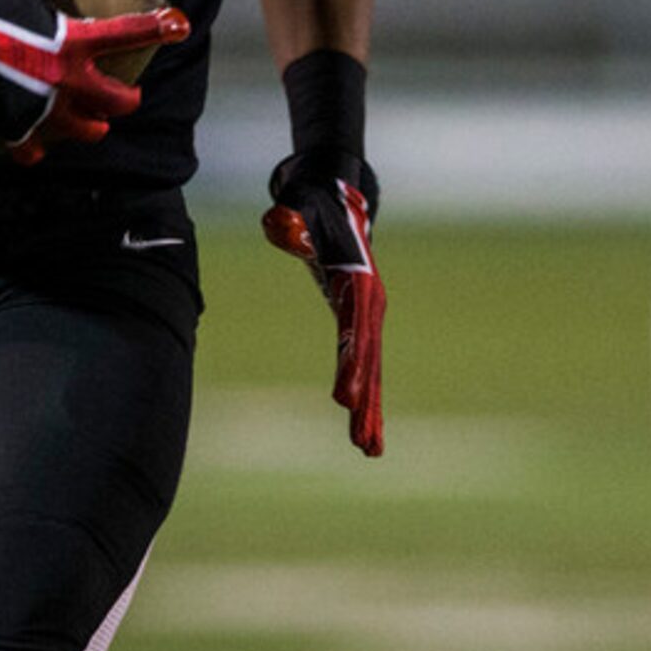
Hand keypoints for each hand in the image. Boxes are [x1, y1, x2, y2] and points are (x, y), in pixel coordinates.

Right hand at [0, 0, 189, 162]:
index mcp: (73, 43)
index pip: (130, 33)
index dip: (161, 27)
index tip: (181, 25)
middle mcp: (66, 83)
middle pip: (119, 102)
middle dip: (126, 98)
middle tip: (125, 93)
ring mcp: (42, 111)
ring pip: (87, 132)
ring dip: (93, 125)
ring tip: (90, 120)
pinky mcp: (15, 130)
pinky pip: (36, 151)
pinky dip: (40, 147)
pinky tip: (39, 141)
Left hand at [261, 152, 384, 456]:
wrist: (336, 201)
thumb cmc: (316, 206)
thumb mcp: (301, 208)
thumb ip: (290, 220)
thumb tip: (278, 224)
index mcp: (358, 280)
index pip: (355, 328)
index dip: (352, 363)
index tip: (346, 399)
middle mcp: (369, 302)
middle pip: (368, 357)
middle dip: (366, 399)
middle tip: (360, 439)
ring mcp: (367, 315)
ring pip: (371, 368)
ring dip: (371, 409)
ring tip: (370, 450)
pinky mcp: (360, 323)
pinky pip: (364, 364)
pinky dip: (368, 398)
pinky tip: (365, 432)